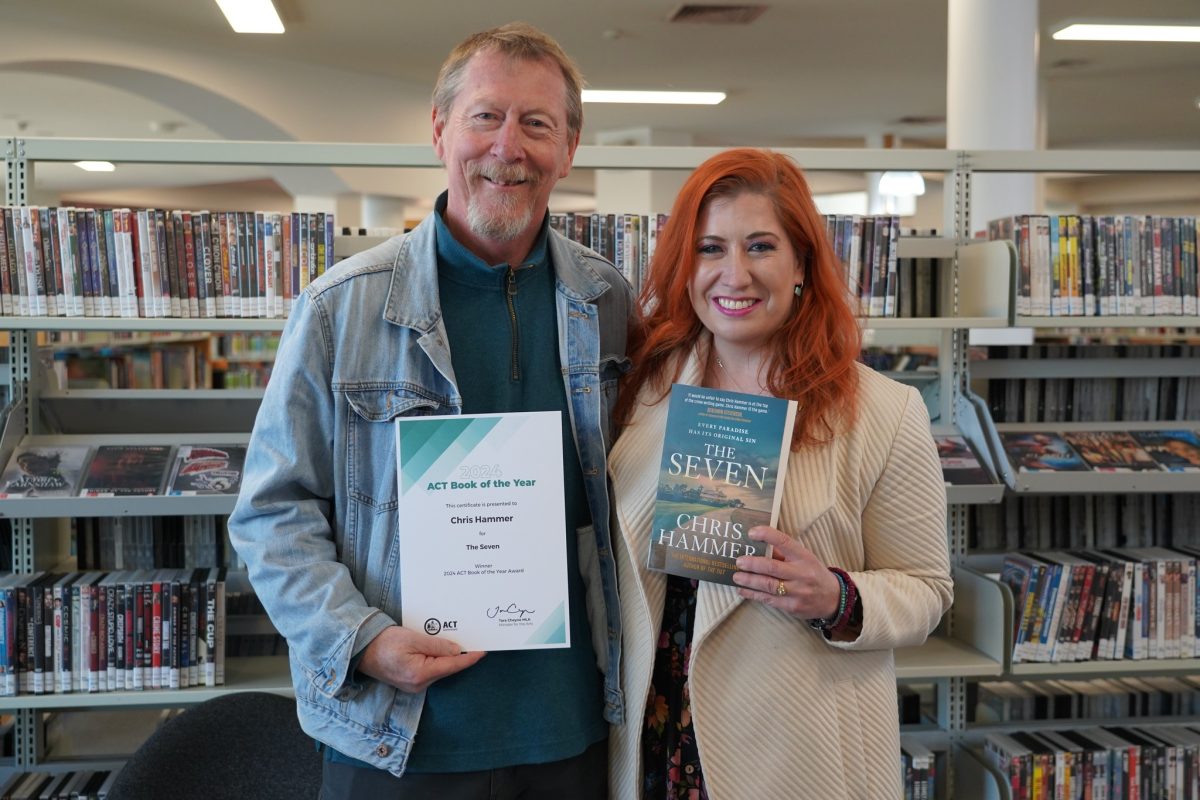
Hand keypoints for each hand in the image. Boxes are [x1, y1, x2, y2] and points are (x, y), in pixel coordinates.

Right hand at [356, 625, 485, 692]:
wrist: (360, 650)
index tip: (483, 651)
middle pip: (447, 669)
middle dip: (460, 656)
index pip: (452, 666)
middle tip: (473, 641)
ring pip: (439, 669)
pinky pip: (430, 670)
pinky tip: (442, 650)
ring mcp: (414, 685)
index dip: (469, 658)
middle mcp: (419, 685)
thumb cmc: (384, 643)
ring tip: (459, 643)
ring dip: (448, 657)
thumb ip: (437, 646)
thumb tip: (457, 651)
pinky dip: (437, 660)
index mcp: (421, 674)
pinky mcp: (410, 681)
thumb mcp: (413, 639)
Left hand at [732, 526, 840, 619]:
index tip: (752, 532)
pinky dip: (753, 594)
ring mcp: (797, 592)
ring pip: (768, 586)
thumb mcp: (804, 558)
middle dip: (753, 564)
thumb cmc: (813, 573)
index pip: (784, 542)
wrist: (833, 598)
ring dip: (749, 581)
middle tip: (739, 561)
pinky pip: (768, 599)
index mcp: (804, 557)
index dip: (767, 535)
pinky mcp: (792, 606)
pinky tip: (742, 590)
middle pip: (773, 567)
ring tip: (736, 577)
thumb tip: (757, 546)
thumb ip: (783, 553)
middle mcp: (801, 574)